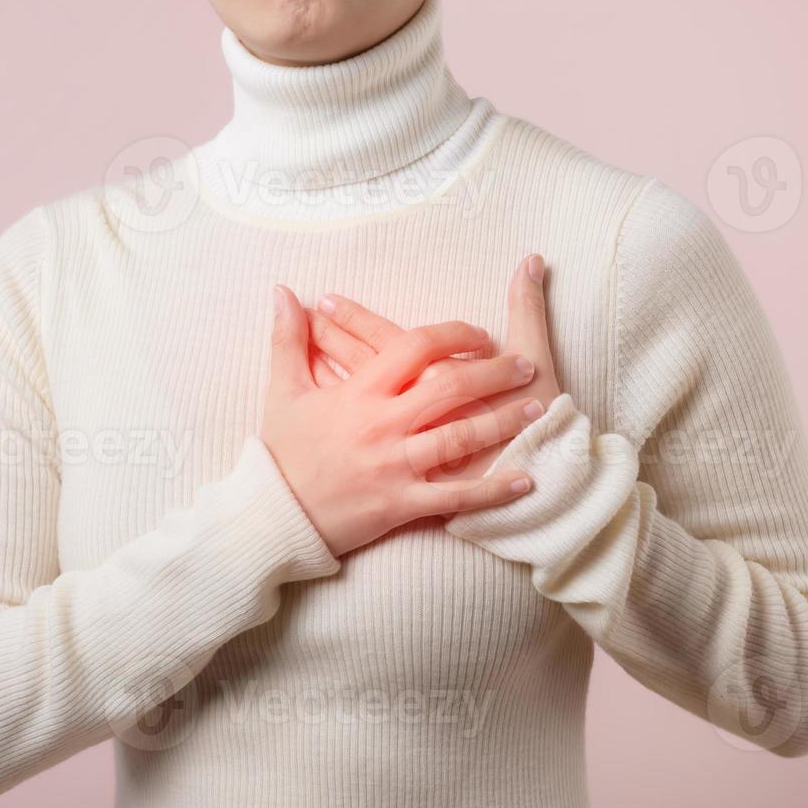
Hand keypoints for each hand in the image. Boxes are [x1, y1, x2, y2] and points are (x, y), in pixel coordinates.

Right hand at [262, 284, 543, 556]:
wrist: (272, 516)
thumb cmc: (281, 452)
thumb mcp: (282, 391)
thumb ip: (287, 338)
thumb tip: (284, 291)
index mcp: (357, 393)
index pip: (414, 347)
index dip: (453, 334)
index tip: (480, 334)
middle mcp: (380, 425)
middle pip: (449, 387)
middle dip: (493, 372)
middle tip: (525, 366)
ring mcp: (393, 466)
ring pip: (459, 438)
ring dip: (503, 422)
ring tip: (536, 409)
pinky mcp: (401, 505)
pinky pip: (456, 498)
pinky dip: (493, 490)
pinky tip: (525, 481)